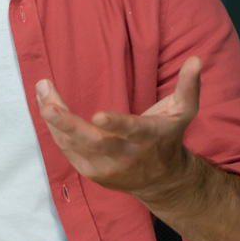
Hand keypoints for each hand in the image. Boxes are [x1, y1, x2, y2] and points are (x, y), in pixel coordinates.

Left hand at [35, 56, 201, 200]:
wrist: (161, 180)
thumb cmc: (168, 136)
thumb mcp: (184, 112)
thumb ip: (189, 85)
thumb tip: (197, 59)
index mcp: (148, 138)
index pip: (132, 131)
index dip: (116, 124)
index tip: (97, 115)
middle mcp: (125, 157)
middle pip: (93, 142)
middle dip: (68, 123)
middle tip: (48, 104)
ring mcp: (106, 168)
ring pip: (74, 145)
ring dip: (55, 120)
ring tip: (43, 90)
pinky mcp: (91, 173)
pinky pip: (68, 150)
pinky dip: (56, 129)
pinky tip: (47, 105)